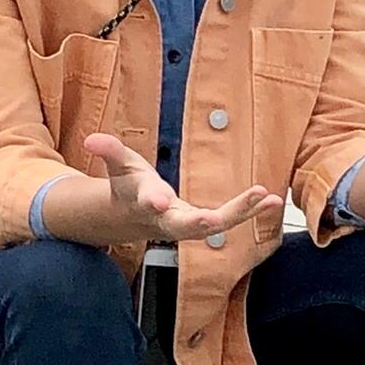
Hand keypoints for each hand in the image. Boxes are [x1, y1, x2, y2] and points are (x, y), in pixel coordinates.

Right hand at [72, 131, 283, 246]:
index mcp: (145, 202)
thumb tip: (91, 138)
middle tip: (213, 221)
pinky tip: (273, 201)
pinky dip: (251, 211)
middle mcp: (168, 219)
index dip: (152, 200)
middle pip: (186, 225)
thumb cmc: (128, 186)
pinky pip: (231, 219)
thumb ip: (109, 151)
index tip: (157, 199)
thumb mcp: (119, 166)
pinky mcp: (206, 224)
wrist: (133, 218)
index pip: (148, 202)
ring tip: (267, 198)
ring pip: (217, 225)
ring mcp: (189, 225)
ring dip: (241, 213)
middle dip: (200, 223)